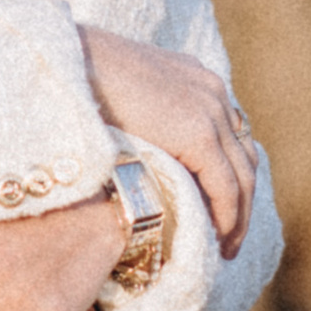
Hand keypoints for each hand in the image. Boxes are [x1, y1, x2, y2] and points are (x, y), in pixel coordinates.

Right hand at [77, 27, 258, 257]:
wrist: (67, 63)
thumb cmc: (77, 77)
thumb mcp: (125, 92)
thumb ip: (144, 114)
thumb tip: (136, 147)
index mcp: (196, 78)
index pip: (229, 133)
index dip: (228, 172)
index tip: (219, 204)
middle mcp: (212, 91)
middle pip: (243, 156)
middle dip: (242, 199)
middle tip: (230, 236)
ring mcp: (209, 111)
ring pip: (242, 176)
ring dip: (239, 216)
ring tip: (226, 247)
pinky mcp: (198, 134)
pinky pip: (225, 187)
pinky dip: (227, 216)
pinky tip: (217, 238)